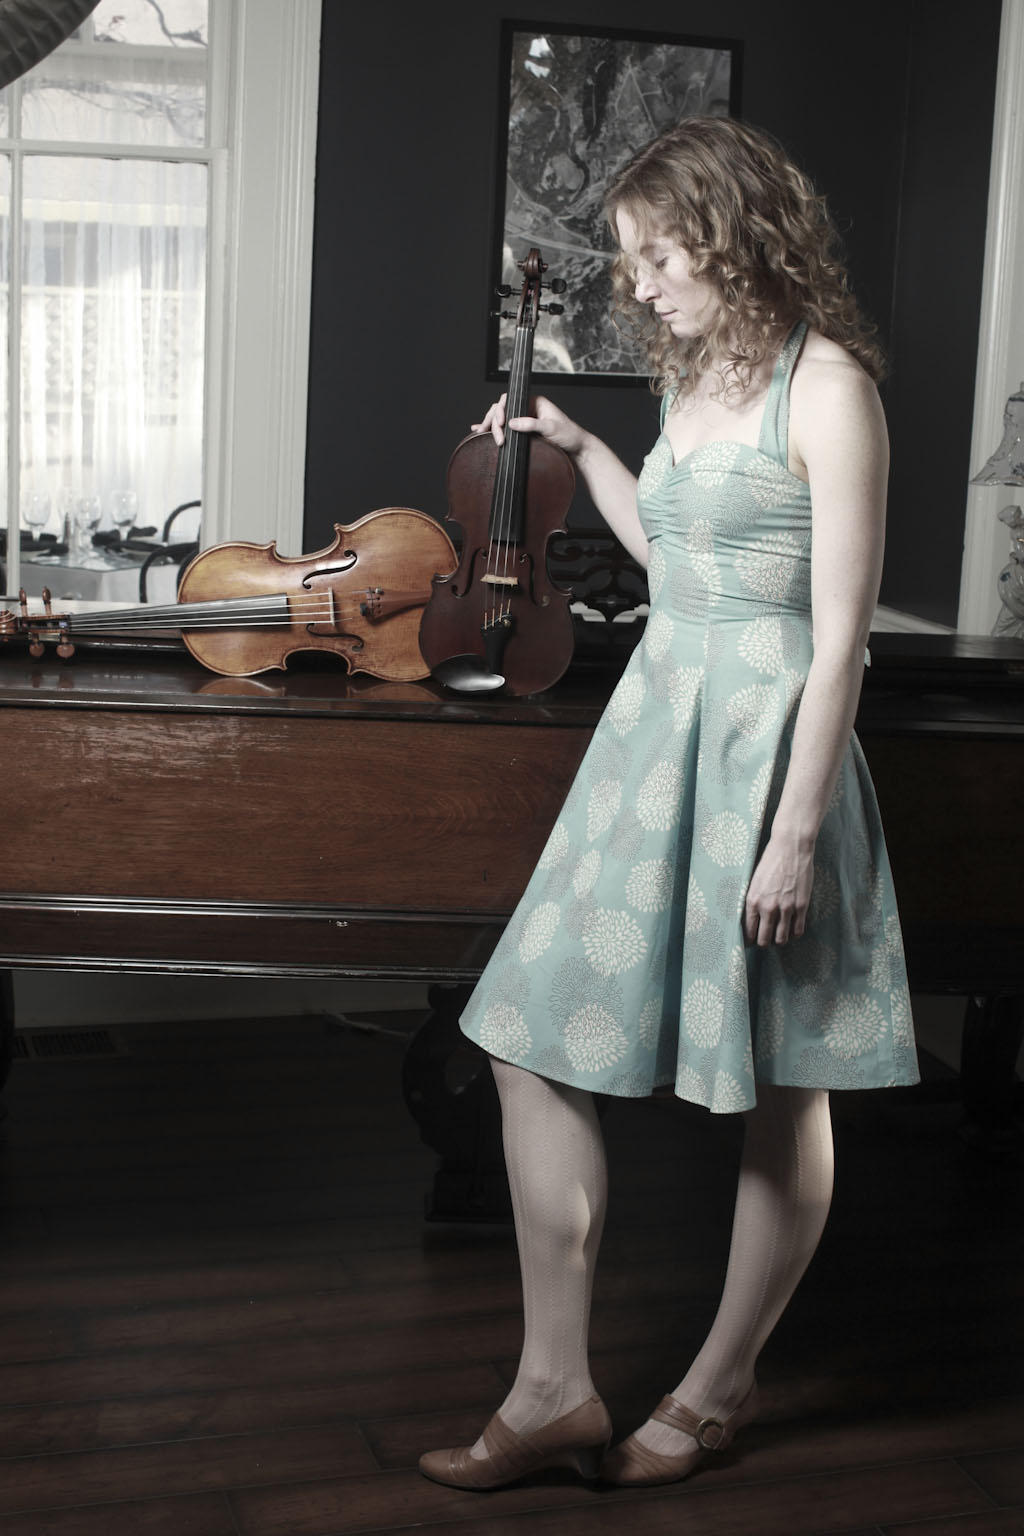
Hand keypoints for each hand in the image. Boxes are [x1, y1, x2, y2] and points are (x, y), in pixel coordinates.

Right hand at [471, 393, 587, 455]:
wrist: (578, 448)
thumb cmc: (568, 435)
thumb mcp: (551, 428)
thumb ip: (531, 424)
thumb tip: (511, 423)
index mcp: (534, 402)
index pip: (510, 400)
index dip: (501, 411)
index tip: (501, 425)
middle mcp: (527, 408)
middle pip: (502, 409)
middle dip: (494, 421)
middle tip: (496, 439)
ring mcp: (524, 419)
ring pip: (501, 418)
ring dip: (491, 425)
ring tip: (481, 433)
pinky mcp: (523, 431)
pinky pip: (505, 427)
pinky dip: (492, 429)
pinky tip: (480, 431)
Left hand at [743, 833, 814, 946]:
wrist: (791, 847)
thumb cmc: (770, 861)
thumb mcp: (754, 881)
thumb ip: (752, 900)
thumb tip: (750, 917)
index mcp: (753, 901)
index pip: (748, 931)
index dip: (748, 941)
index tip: (749, 942)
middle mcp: (768, 907)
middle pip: (764, 940)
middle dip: (762, 943)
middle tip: (763, 941)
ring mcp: (786, 908)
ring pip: (781, 939)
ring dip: (778, 940)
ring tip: (777, 937)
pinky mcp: (801, 906)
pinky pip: (798, 930)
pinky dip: (794, 933)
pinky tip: (792, 930)